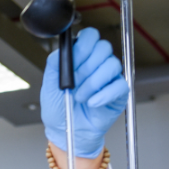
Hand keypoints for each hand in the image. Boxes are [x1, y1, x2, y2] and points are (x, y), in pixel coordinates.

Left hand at [40, 27, 128, 157]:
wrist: (67, 132)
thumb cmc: (59, 108)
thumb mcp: (49, 85)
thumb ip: (53, 64)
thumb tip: (60, 50)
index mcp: (80, 57)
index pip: (90, 36)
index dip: (83, 45)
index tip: (73, 59)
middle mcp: (97, 64)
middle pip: (103, 47)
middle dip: (86, 65)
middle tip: (74, 82)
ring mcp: (109, 77)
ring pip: (112, 65)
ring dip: (92, 82)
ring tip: (80, 97)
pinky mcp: (118, 93)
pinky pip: (119, 85)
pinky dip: (103, 95)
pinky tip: (91, 103)